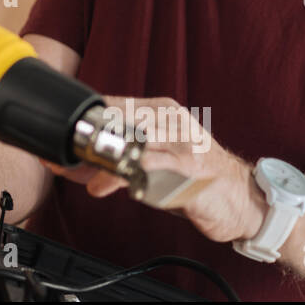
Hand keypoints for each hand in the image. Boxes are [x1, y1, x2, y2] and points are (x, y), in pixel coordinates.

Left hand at [41, 95, 265, 243]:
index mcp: (162, 110)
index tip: (61, 138)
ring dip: (107, 166)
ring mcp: (182, 145)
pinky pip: (152, 172)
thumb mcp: (153, 157)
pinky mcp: (190, 172)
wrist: (242, 199)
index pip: (114, 105)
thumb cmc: (191, 175)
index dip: (85, 122)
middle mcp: (172, 121)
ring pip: (133, 145)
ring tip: (92, 182)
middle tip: (69, 160)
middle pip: (120, 122)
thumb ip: (114, 154)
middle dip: (91, 142)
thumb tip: (63, 160)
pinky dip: (127, 182)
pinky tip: (115, 191)